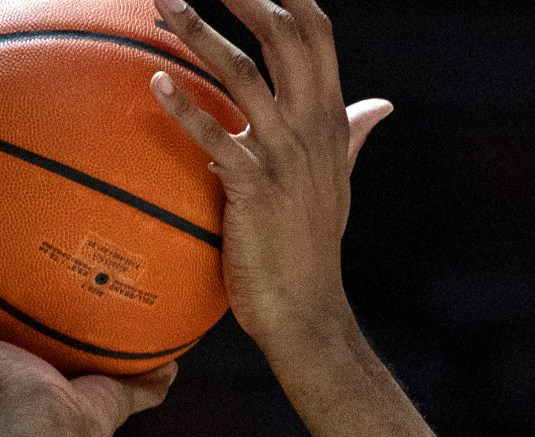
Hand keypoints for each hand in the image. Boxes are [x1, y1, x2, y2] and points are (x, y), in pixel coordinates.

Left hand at [146, 0, 391, 360]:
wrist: (306, 309)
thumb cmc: (312, 245)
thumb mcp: (338, 180)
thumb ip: (352, 133)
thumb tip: (380, 104)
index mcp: (329, 118)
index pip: (317, 34)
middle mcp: (311, 127)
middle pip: (282, 37)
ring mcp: (284, 156)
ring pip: (244, 75)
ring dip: (199, 33)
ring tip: (162, 4)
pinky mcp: (253, 187)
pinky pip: (215, 137)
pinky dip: (184, 109)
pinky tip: (155, 84)